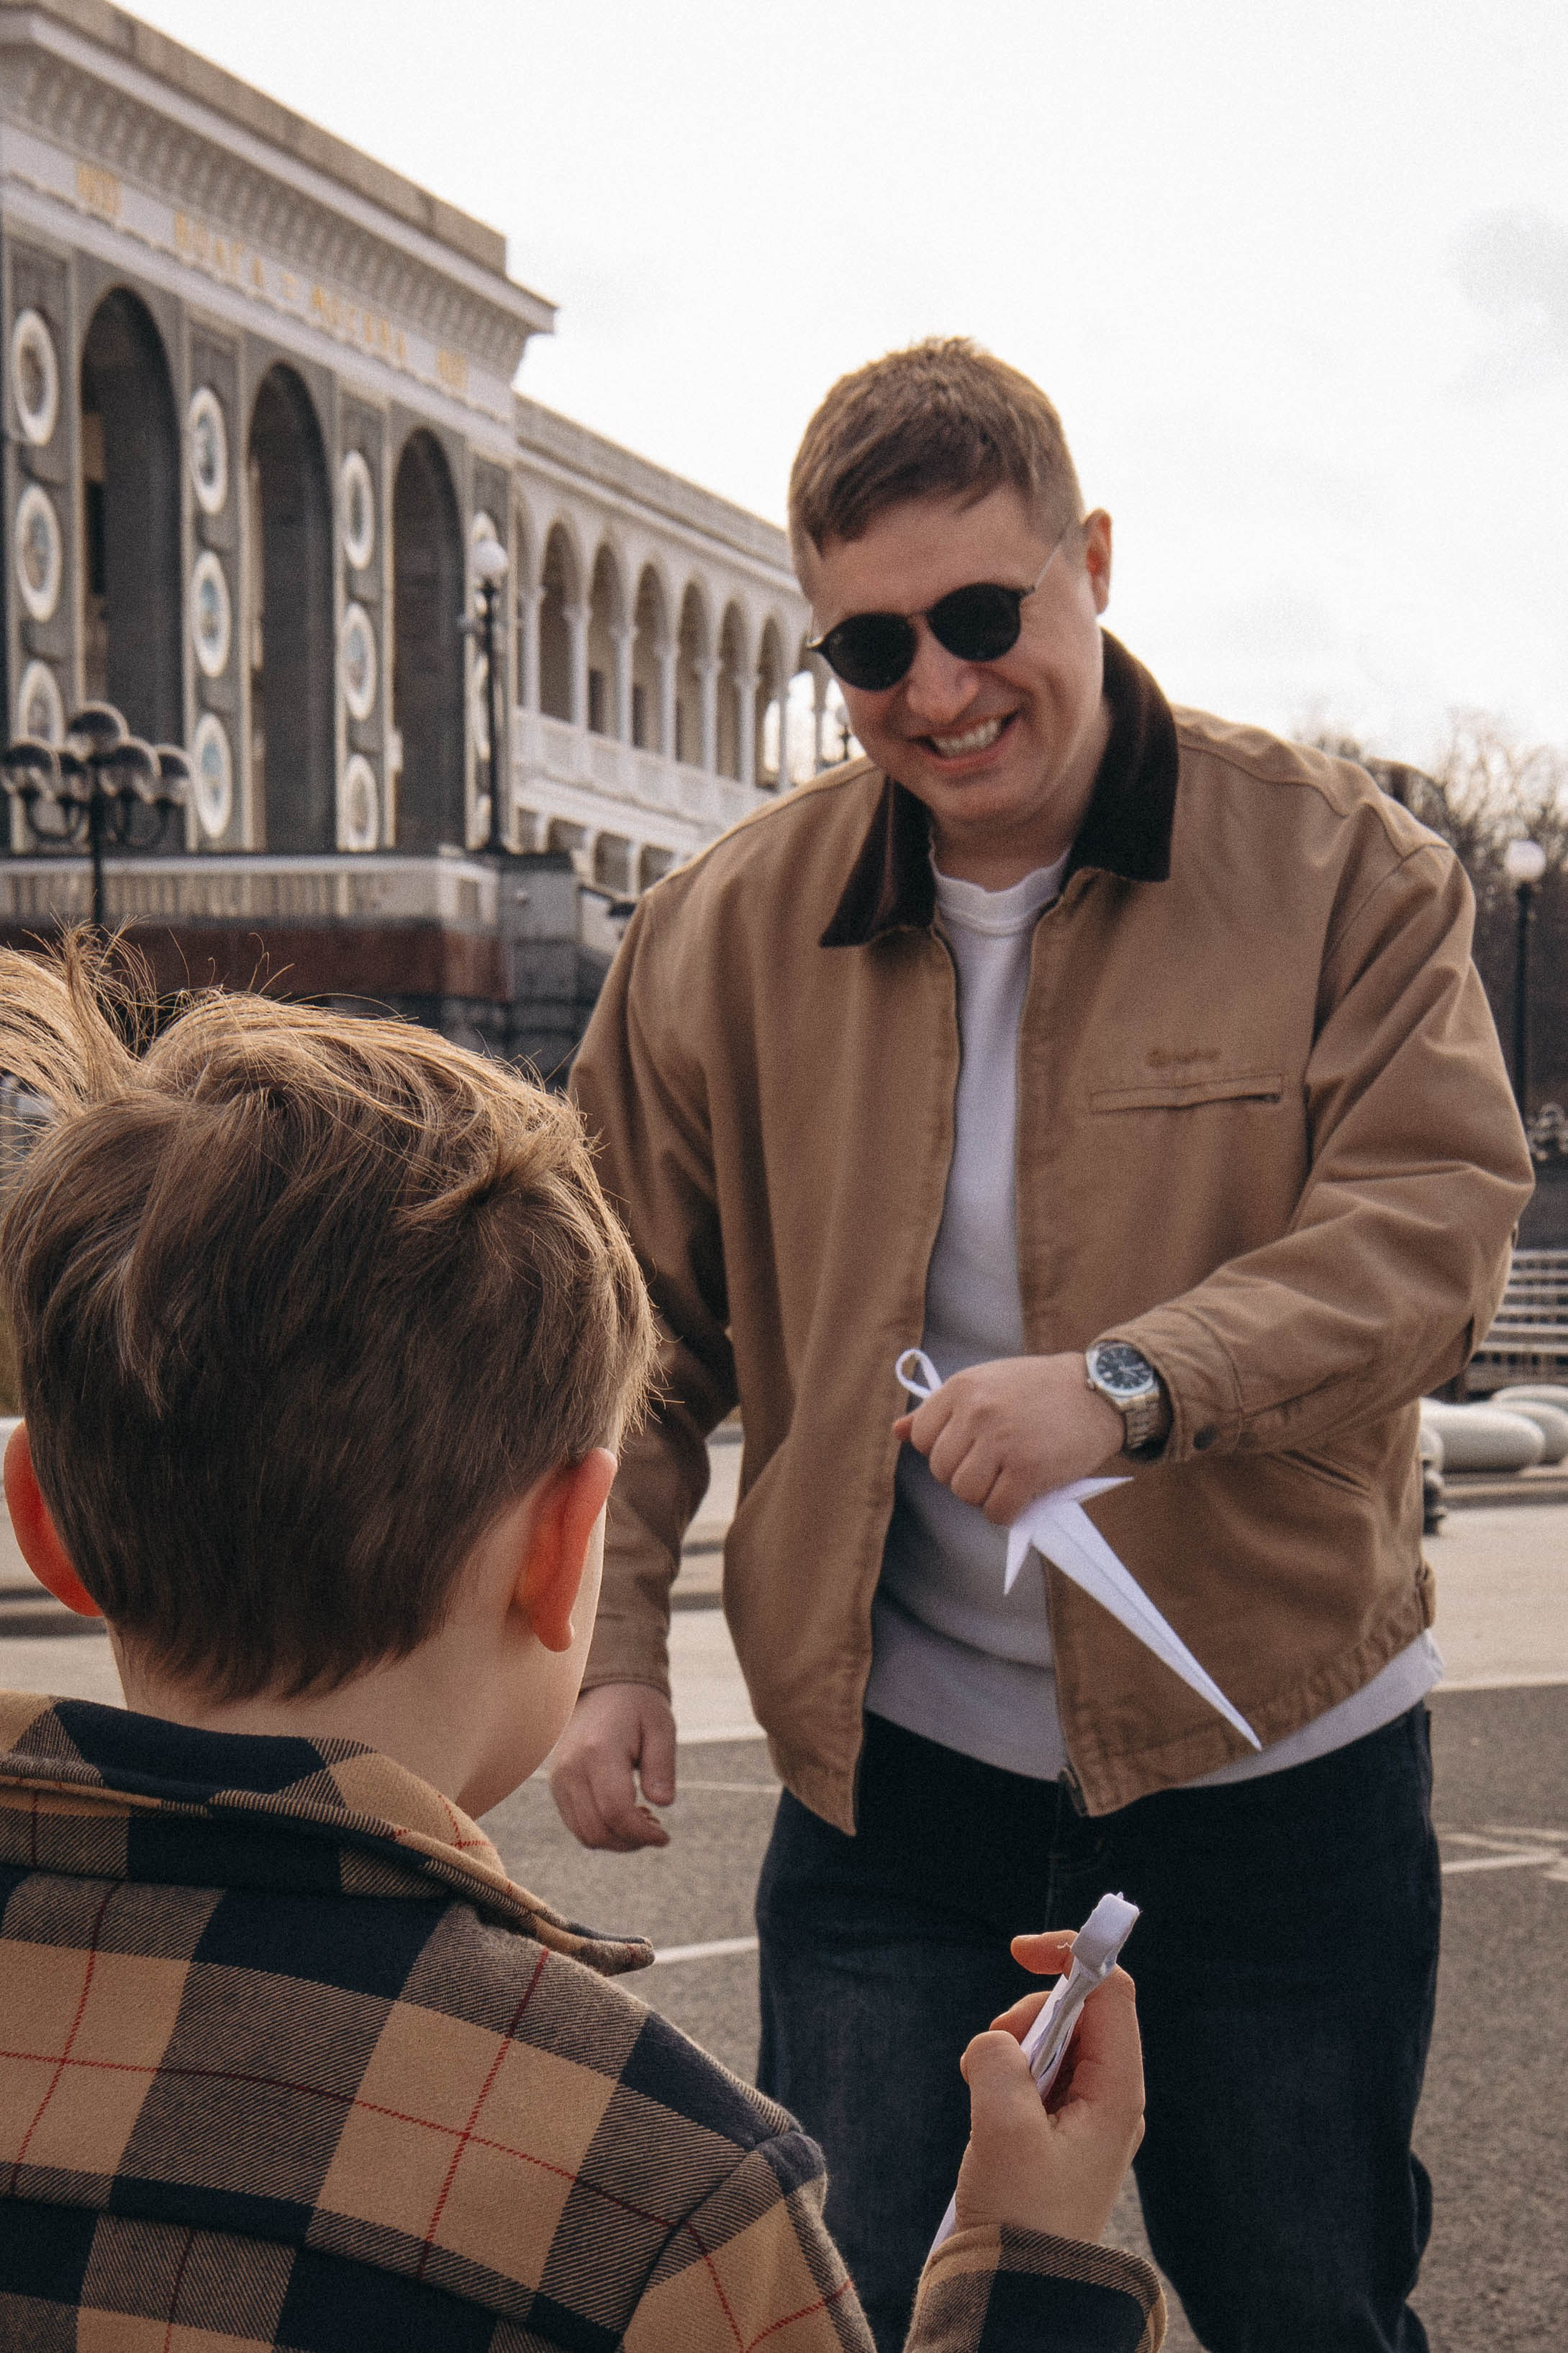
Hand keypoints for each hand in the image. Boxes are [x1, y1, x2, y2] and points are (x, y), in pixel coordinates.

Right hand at [550, 1682, 676, 1851]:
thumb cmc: (638, 1708)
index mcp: (598, 1751)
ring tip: (642, 1822)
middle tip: (656, 1831)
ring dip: (616, 1841)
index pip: (616, 1811)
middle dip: (630, 1842)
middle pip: (597, 1830)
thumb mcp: (661, 1728)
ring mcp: (559, 1778)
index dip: (642, 1834)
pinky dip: (600, 1831)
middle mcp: (572, 1768)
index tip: (664, 1837)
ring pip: (583, 1833)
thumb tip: (663, 1804)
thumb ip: (662, 1766)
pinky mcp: (557, 1784)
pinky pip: (575, 1823)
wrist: (604, 1689)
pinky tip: (623, 1816)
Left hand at [893, 1354, 1123, 1524]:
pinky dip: (1006, 1513)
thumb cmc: (1040, 1389)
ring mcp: (1002, 1440)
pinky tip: (1021, 1497)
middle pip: (941, 1470)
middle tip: (994, 1467)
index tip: (969, 1450)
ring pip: (965, 1493)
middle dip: (964, 1476)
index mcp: (962, 1387)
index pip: (920, 1438)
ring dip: (984, 1497)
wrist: (1098, 1391)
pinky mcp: (1028, 1469)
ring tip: (1008, 1480)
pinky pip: (996, 1511)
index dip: (942, 1451)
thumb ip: (942, 1409)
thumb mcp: (987, 1383)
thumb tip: (898, 1431)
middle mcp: (977, 1411)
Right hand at [953, 1929, 1144, 2244]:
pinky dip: (1005, 2075)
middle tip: (995, 2049)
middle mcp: (1110, 2098)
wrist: (1019, 2290)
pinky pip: (1034, 2074)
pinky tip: (990, 2110)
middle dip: (1029, 2013)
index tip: (1019, 1951)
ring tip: (988, 2094)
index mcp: (1117, 2093)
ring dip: (1012, 2048)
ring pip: (1051, 2042)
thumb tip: (995, 2041)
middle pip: (1078, 2011)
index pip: (1112, 1992)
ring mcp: (1085, 2115)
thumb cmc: (1022, 2219)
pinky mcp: (1057, 2130)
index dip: (1072, 1957)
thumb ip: (999, 2061)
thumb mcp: (1003, 2131)